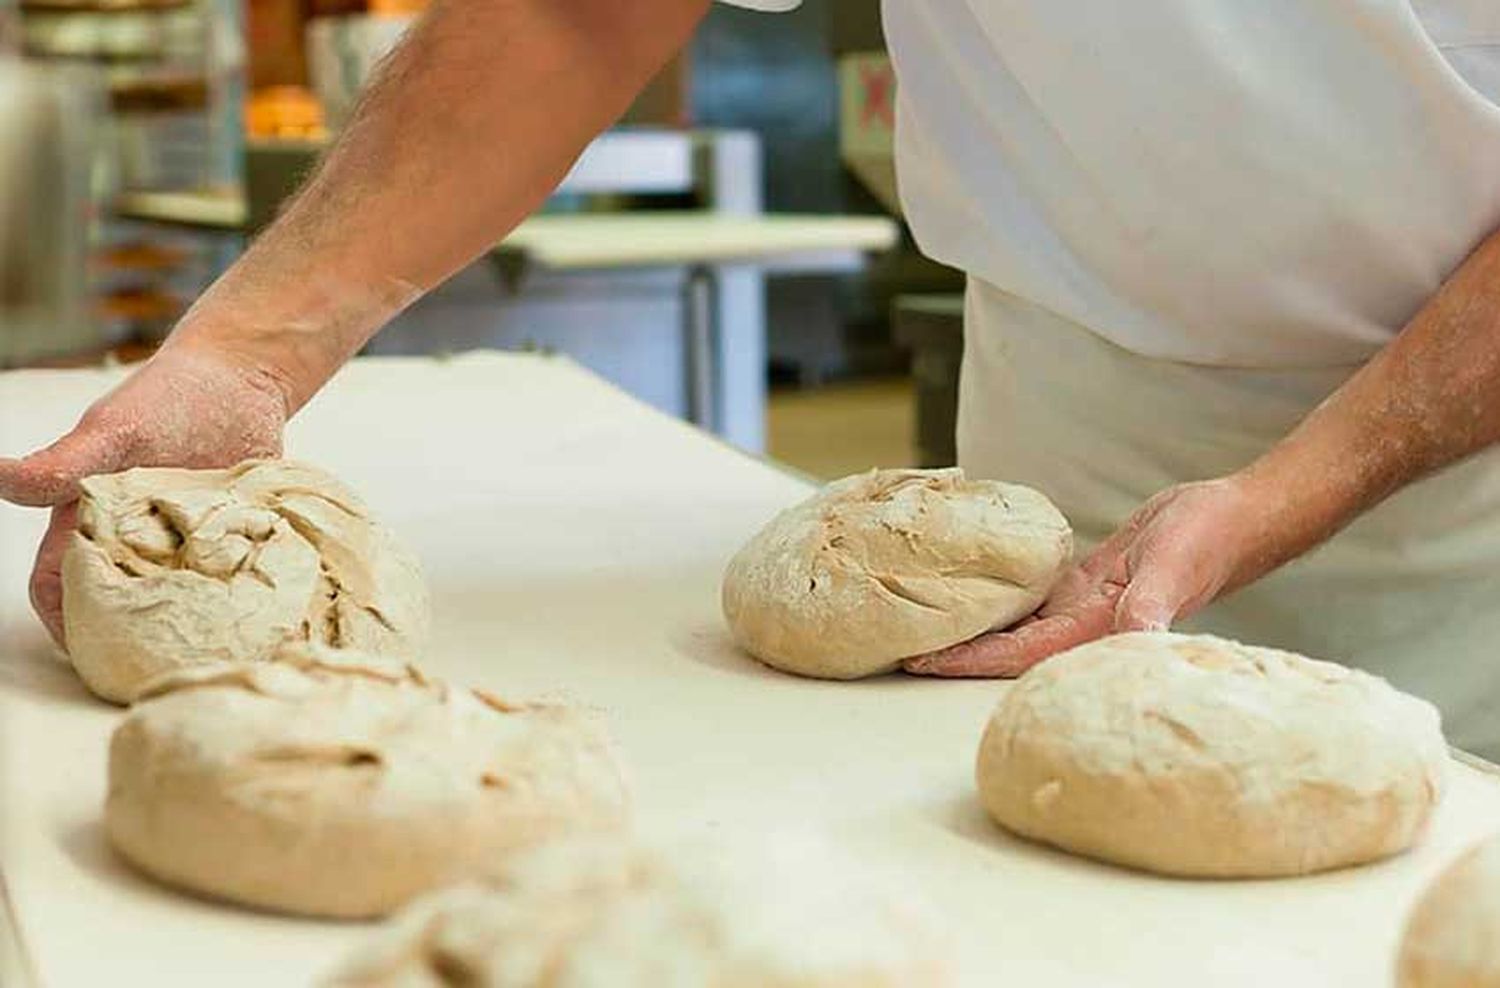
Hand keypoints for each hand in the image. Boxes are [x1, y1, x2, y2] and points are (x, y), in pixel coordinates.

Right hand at [0, 340, 289, 643]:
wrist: (241, 377)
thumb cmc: (168, 398)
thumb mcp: (115, 432)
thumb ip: (63, 465)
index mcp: (92, 521)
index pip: (62, 587)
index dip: (67, 623)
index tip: (98, 653)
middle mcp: (137, 541)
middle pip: (120, 608)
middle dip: (133, 637)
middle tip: (165, 664)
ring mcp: (188, 544)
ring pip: (178, 602)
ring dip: (189, 626)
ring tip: (213, 652)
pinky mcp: (237, 542)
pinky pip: (235, 581)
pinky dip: (241, 600)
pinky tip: (261, 622)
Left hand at [905, 476, 1274, 677]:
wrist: (1237, 516)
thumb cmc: (1210, 539)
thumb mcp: (1173, 566)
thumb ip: (1151, 606)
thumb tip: (1134, 637)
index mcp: (1097, 630)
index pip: (1017, 655)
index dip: (968, 661)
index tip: (920, 663)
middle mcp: (1084, 625)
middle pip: (1005, 647)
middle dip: (955, 651)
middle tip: (898, 647)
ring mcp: (1085, 604)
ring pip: (1015, 623)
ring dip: (974, 626)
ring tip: (923, 623)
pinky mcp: (1089, 581)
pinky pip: (1033, 594)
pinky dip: (1001, 595)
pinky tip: (971, 590)